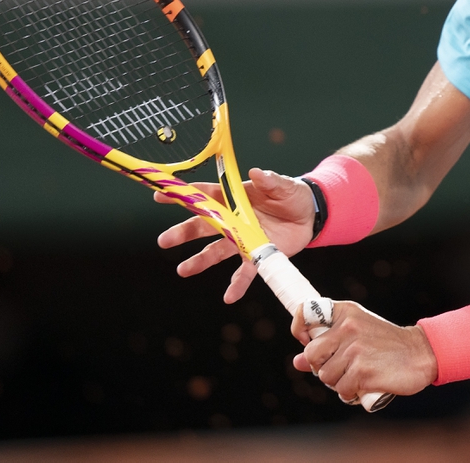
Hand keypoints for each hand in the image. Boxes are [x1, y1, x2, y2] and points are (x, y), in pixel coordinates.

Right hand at [155, 168, 315, 302]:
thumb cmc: (292, 195)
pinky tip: (228, 297)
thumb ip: (270, 181)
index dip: (184, 195)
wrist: (309, 215)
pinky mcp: (257, 255)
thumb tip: (256, 173)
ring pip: (216, 251)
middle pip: (203, 226)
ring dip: (199, 261)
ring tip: (182, 270)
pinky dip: (237, 285)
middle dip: (183, 232)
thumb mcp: (284, 185)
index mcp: (236, 199)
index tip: (160, 195)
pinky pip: (244, 272)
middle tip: (163, 240)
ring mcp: (243, 239)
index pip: (206, 195)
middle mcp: (233, 220)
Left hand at [291, 301, 437, 402]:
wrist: (420, 353)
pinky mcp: (363, 371)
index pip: (305, 313)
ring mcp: (355, 349)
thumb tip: (297, 362)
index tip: (305, 339)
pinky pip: (341, 390)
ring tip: (357, 375)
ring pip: (325, 376)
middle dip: (321, 366)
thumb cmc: (386, 344)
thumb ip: (327, 345)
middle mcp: (348, 327)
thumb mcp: (357, 334)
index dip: (299, 329)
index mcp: (345, 312)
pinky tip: (364, 384)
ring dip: (338, 382)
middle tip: (341, 366)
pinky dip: (350, 393)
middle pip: (310, 355)